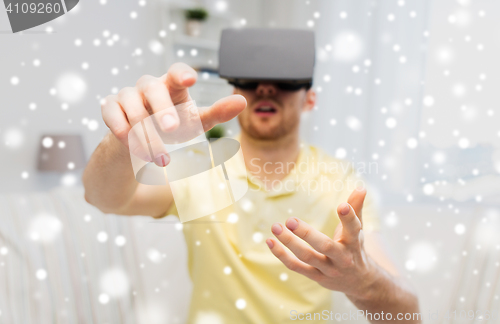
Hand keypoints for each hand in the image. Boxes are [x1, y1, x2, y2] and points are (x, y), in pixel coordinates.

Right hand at [101, 62, 246, 166]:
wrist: (139, 144)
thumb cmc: (172, 128)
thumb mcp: (195, 123)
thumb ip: (217, 113)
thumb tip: (242, 101)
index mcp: (171, 86)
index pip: (175, 71)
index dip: (181, 73)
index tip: (190, 79)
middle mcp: (148, 86)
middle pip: (152, 88)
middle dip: (162, 109)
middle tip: (173, 130)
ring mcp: (126, 95)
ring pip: (132, 106)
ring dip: (146, 134)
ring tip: (161, 158)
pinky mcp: (109, 108)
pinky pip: (111, 115)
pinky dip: (122, 131)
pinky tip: (133, 147)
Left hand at [266, 187, 375, 299]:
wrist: (359, 282)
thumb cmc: (354, 247)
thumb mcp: (358, 229)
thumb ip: (356, 208)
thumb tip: (361, 187)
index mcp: (354, 242)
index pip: (353, 229)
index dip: (348, 218)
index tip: (341, 205)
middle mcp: (342, 258)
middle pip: (325, 246)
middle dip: (306, 234)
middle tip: (290, 220)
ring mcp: (328, 269)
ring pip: (307, 257)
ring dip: (289, 242)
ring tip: (275, 227)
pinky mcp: (316, 277)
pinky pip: (296, 267)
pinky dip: (282, 255)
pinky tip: (270, 241)